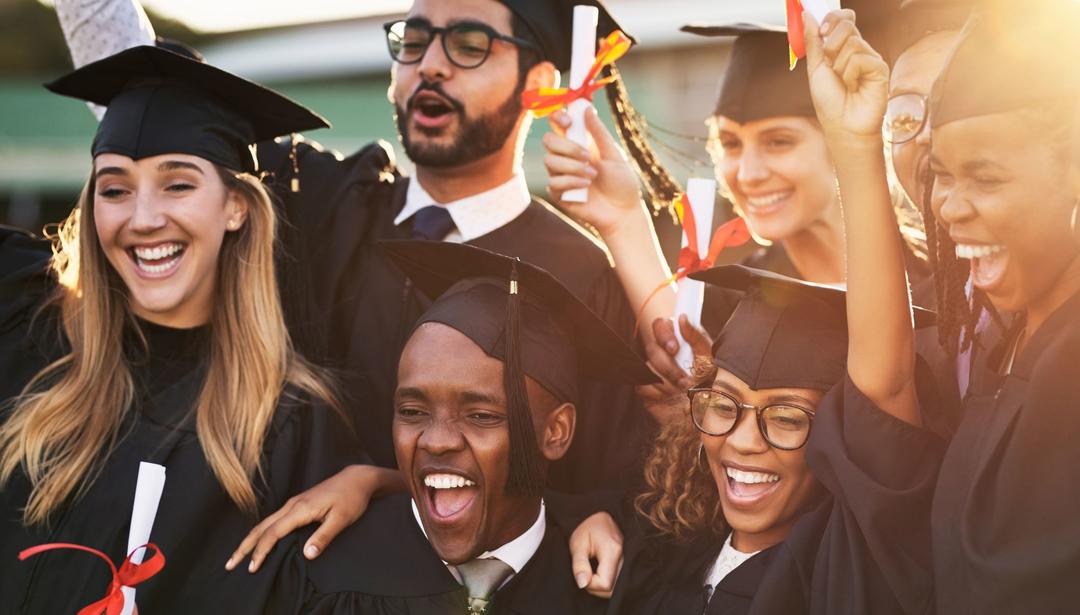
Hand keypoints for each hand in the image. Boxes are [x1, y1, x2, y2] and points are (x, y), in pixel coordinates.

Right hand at [225, 465, 401, 572]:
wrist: (357, 478)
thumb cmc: (351, 498)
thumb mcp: (342, 519)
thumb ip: (324, 537)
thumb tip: (307, 555)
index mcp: (300, 509)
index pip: (273, 533)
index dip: (261, 551)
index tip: (252, 568)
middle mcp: (292, 505)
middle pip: (261, 527)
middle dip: (244, 546)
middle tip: (229, 564)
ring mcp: (293, 503)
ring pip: (265, 523)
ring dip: (250, 540)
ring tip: (238, 556)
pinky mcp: (297, 504)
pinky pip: (273, 520)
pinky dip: (261, 533)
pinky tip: (259, 542)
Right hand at [543, 107, 644, 237]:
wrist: (623, 212)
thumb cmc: (621, 183)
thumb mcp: (614, 154)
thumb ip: (599, 133)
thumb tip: (587, 108)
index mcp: (579, 143)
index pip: (558, 124)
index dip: (557, 117)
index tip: (568, 121)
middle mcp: (567, 157)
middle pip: (548, 140)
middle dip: (567, 146)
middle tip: (587, 156)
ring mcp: (561, 175)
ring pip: (549, 161)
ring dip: (572, 167)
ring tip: (592, 175)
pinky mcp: (559, 193)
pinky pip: (554, 181)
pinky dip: (571, 182)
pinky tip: (586, 187)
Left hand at [569, 512, 623, 598]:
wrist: (601, 515)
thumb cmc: (587, 528)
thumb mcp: (578, 544)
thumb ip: (579, 565)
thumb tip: (582, 584)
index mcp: (612, 551)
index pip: (605, 583)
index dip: (591, 585)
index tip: (582, 574)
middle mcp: (626, 557)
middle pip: (613, 589)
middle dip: (596, 588)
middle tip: (585, 574)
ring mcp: (630, 560)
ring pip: (618, 588)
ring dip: (603, 587)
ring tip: (592, 573)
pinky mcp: (630, 562)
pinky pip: (621, 582)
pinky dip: (610, 583)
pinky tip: (601, 573)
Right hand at [637, 315, 713, 423]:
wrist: (709, 404)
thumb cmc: (710, 376)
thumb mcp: (709, 355)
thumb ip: (696, 336)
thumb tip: (682, 318)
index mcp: (676, 339)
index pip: (660, 326)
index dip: (664, 335)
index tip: (674, 348)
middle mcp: (662, 352)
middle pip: (651, 349)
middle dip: (668, 367)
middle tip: (685, 380)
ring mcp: (653, 369)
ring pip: (648, 368)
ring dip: (666, 382)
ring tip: (683, 390)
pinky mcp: (647, 387)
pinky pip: (643, 385)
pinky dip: (657, 393)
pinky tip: (671, 396)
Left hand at [804, 10, 888, 142]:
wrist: (842, 126)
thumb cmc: (830, 101)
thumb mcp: (816, 68)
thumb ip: (813, 41)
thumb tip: (807, 14)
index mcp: (843, 47)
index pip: (844, 18)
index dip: (833, 18)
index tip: (823, 30)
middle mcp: (859, 49)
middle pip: (847, 24)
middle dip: (831, 44)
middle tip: (830, 65)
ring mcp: (871, 58)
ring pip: (852, 42)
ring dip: (839, 66)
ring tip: (843, 82)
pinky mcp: (880, 68)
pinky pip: (860, 58)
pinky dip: (850, 74)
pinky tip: (854, 87)